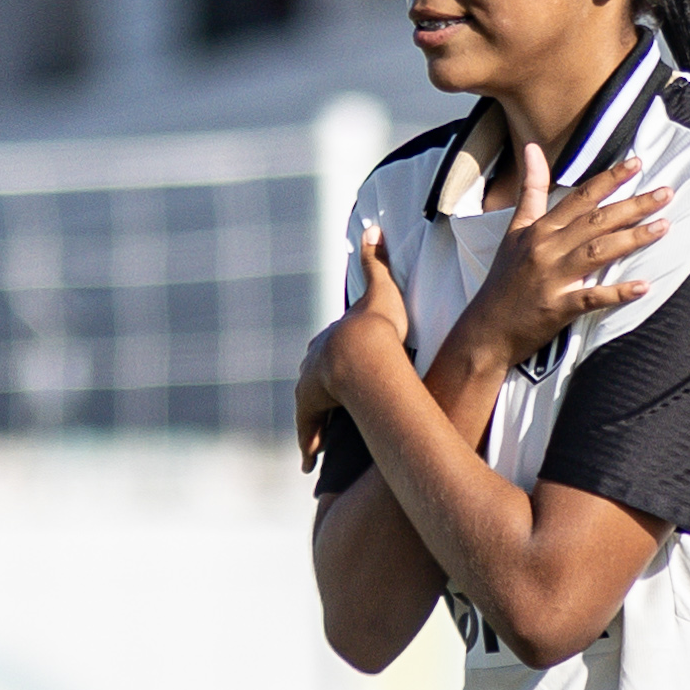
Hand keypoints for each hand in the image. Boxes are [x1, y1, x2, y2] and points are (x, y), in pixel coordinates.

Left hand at [298, 221, 411, 466]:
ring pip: (309, 412)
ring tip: (315, 450)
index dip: (329, 365)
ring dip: (310, 429)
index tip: (334, 377)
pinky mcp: (312, 410)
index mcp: (327, 341)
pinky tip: (310, 463)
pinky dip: (309, 445)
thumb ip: (377, 262)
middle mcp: (313, 364)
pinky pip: (309, 432)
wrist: (363, 350)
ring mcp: (310, 388)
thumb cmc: (377, 324)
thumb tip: (373, 227)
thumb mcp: (380, 289)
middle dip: (316, 395)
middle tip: (324, 411)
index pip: (322, 353)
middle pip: (310, 382)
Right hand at [444, 135, 667, 377]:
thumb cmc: (503, 280)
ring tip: (664, 226)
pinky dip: (618, 292)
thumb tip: (532, 149)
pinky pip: (592, 298)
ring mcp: (552, 279)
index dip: (609, 179)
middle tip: (666, 192)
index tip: (636, 163)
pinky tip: (643, 286)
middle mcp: (546, 249)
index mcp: (539, 230)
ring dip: (633, 238)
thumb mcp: (514, 231)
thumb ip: (530, 191)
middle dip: (633, 205)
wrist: (485, 329)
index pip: (580, 198)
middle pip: (596, 221)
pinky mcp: (557, 308)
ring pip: (598, 252)